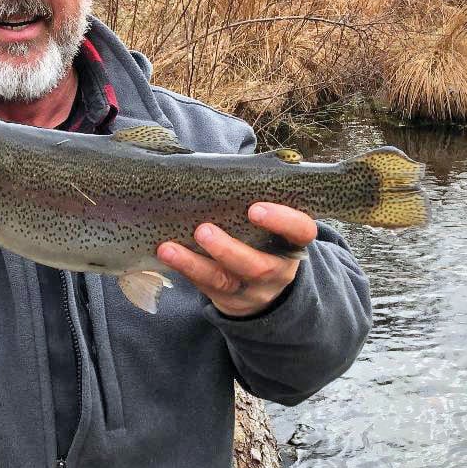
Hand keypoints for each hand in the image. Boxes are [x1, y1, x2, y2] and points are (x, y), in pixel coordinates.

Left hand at [156, 202, 317, 317]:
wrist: (264, 285)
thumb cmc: (261, 236)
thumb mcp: (270, 223)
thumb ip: (252, 200)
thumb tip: (216, 167)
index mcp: (292, 243)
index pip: (301, 231)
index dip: (282, 221)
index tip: (255, 208)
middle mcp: (277, 270)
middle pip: (259, 266)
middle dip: (229, 250)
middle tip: (203, 230)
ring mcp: (252, 290)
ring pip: (225, 281)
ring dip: (195, 264)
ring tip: (169, 249)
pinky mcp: (229, 300)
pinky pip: (205, 288)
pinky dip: (184, 270)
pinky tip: (165, 255)